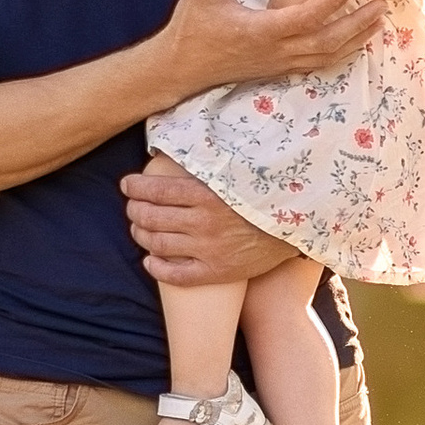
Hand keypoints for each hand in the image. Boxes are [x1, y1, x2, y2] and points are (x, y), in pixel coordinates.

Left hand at [120, 160, 294, 287]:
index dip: (135, 187)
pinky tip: (150, 260)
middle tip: (132, 208)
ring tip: (139, 229)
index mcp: (207, 194)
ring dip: (141, 235)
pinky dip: (156, 267)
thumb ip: (207, 165)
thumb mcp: (236, 172)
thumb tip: (175, 148)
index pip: (156, 190)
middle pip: (151, 217)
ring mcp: (209, 250)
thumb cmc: (263, 194)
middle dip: (134, 211)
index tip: (127, 185)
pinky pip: (176, 275)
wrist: (296, 227)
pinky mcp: (216, 272)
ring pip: (157, 244)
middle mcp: (204, 223)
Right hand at [154, 0, 380, 97]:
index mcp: (260, 30)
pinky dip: (341, 54)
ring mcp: (279, 64)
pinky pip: (318, 65)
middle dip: (357, 22)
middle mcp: (276, 51)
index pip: (305, 17)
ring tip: (379, 20)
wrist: (180, 68)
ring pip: (327, 56)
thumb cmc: (191, 28)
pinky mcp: (279, 70)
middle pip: (327, 40)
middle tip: (382, 2)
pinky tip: (355, 42)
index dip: (331, 0)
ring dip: (355, 39)